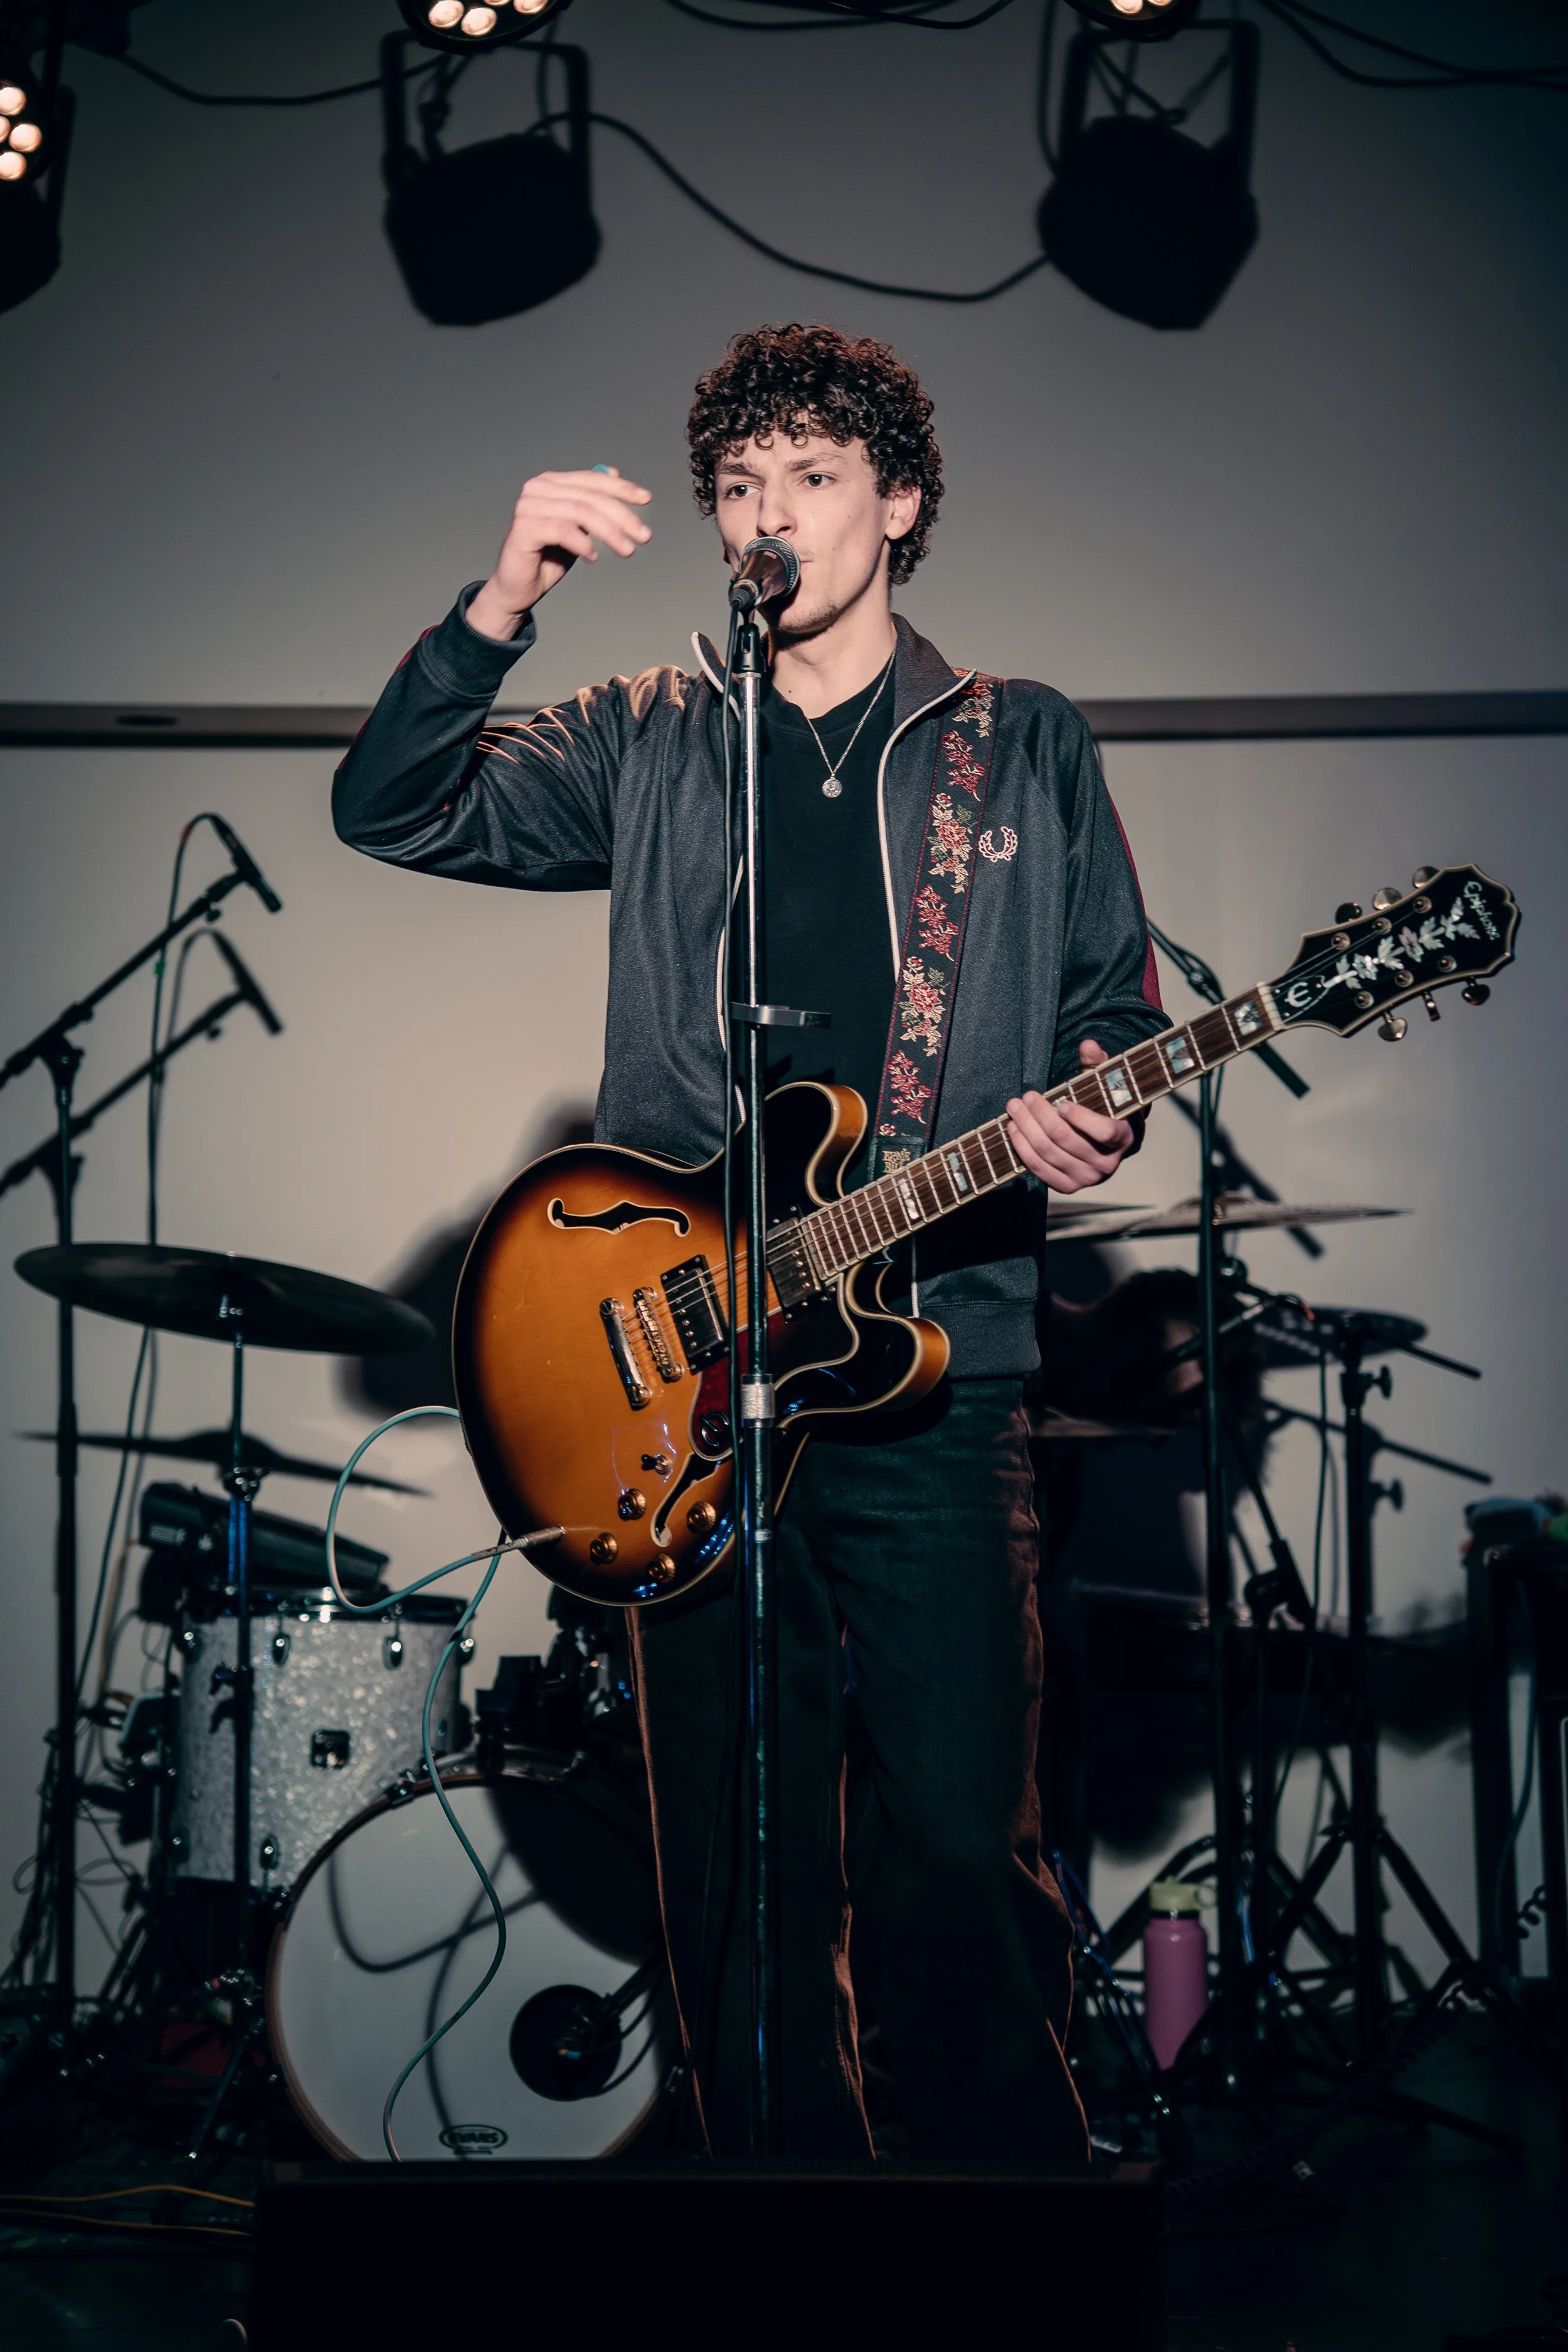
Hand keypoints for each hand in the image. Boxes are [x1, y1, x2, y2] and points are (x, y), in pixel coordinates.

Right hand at [467, 465, 652, 641]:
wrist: (517, 589)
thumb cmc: (547, 558)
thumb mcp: (577, 527)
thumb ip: (590, 502)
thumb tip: (613, 473)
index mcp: (550, 483)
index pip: (591, 480)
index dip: (621, 488)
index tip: (646, 499)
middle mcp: (537, 489)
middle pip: (590, 497)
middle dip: (622, 516)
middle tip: (644, 536)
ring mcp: (528, 507)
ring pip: (581, 512)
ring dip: (609, 533)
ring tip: (627, 550)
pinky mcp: (523, 528)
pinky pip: (563, 531)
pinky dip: (583, 544)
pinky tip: (593, 557)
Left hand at [1006, 1039, 1134, 1193]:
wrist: (1112, 1141)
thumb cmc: (1109, 1107)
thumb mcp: (1110, 1084)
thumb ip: (1099, 1064)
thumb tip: (1087, 1045)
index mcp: (1124, 1138)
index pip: (1104, 1131)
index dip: (1081, 1118)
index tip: (1061, 1102)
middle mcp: (1107, 1164)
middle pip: (1066, 1140)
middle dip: (1041, 1115)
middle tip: (1026, 1096)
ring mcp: (1086, 1178)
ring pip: (1048, 1153)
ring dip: (1026, 1128)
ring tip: (1015, 1108)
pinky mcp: (1068, 1186)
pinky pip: (1039, 1169)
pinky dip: (1022, 1149)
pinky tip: (1013, 1130)